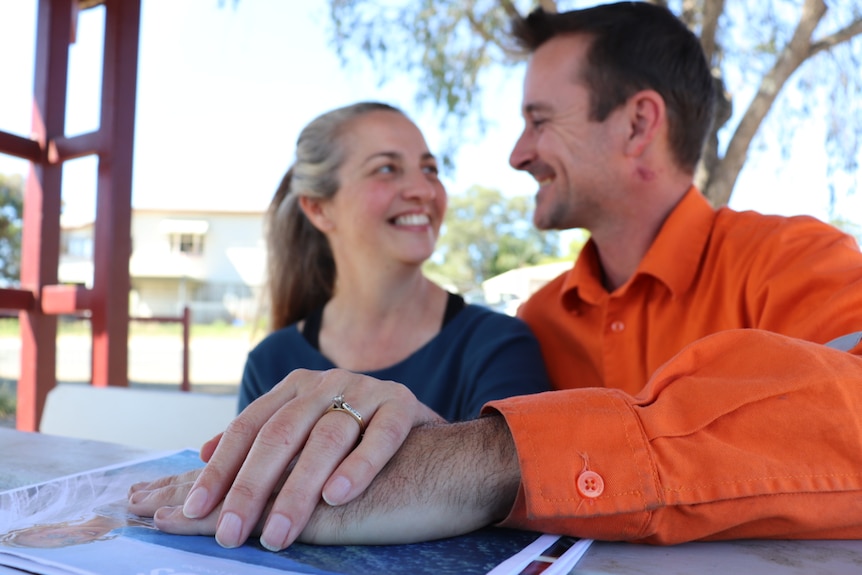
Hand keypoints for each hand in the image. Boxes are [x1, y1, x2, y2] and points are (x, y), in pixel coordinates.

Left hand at [131, 416, 520, 545]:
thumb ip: (262, 440)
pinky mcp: (403, 403)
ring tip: (278, 532)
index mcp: (296, 388)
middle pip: (280, 433)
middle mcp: (326, 383)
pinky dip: (359, 465)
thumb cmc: (357, 442)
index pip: (248, 427)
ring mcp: (366, 389)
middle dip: (251, 486)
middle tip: (231, 533)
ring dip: (299, 488)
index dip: (219, 469)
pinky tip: (339, 496)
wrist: (433, 439)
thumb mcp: (306, 433)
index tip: (192, 510)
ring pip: (326, 437)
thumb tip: (203, 453)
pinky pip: (380, 434)